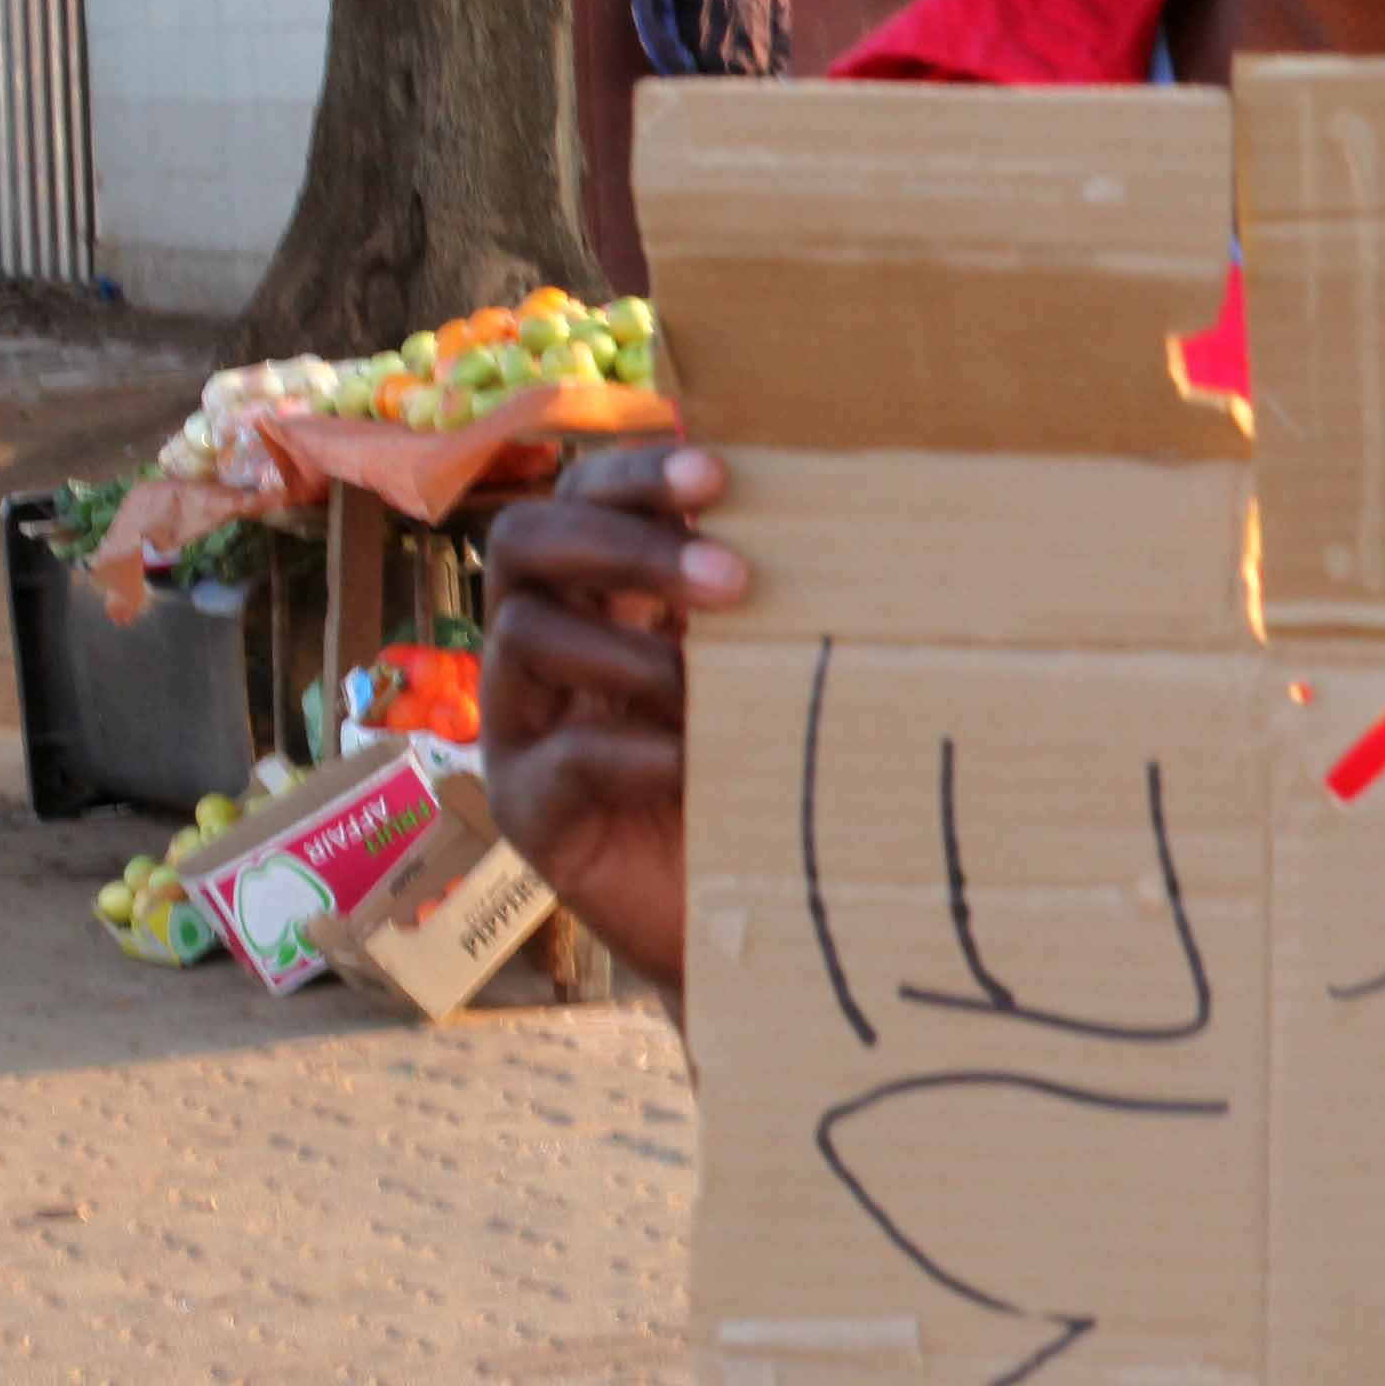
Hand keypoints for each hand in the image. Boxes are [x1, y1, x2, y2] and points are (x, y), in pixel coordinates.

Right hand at [481, 439, 745, 995]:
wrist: (764, 910)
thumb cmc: (781, 768)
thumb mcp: (779, 668)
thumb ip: (783, 598)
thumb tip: (860, 507)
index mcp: (604, 593)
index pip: (586, 495)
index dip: (639, 476)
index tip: (720, 475)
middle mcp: (546, 644)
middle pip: (525, 542)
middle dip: (625, 544)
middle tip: (736, 578)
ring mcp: (525, 724)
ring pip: (524, 637)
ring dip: (632, 652)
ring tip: (713, 687)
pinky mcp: (529, 810)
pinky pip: (558, 756)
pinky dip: (629, 748)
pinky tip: (694, 758)